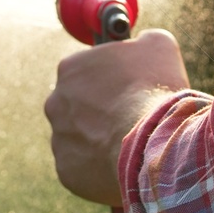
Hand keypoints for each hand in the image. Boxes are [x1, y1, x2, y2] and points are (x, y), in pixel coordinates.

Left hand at [44, 29, 189, 205]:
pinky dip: (100, 168)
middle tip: (130, 118)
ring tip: (130, 144)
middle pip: (78, 107)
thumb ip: (143, 40)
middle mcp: (55, 103)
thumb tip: (141, 42)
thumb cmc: (155, 91)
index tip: (129, 88)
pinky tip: (123, 163)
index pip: (86, 71)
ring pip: (79, 139)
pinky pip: (83, 169)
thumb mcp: (159, 46)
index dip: (111, 80)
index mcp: (70, 69)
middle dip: (100, 112)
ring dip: (99, 140)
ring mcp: (59, 140)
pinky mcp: (67, 172)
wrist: (152, 143)